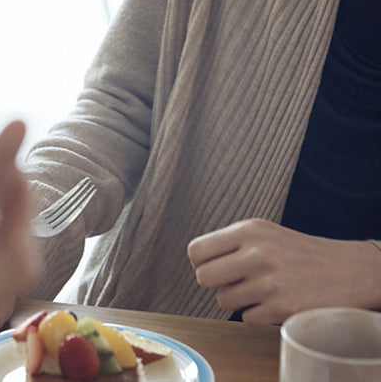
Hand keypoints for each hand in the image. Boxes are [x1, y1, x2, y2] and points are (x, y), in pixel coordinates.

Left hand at [188, 218, 380, 324]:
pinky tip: (277, 302)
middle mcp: (257, 253)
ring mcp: (269, 282)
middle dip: (216, 283)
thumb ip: (230, 244)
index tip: (216, 267)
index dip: (201, 263)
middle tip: (236, 281)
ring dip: (239, 300)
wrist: (352, 270)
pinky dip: (258, 314)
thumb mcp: (265, 234)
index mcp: (250, 230)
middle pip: (202, 278)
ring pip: (223, 300)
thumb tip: (197, 263)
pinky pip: (246, 318)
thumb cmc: (301, 253)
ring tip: (262, 290)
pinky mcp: (281, 308)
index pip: (196, 250)